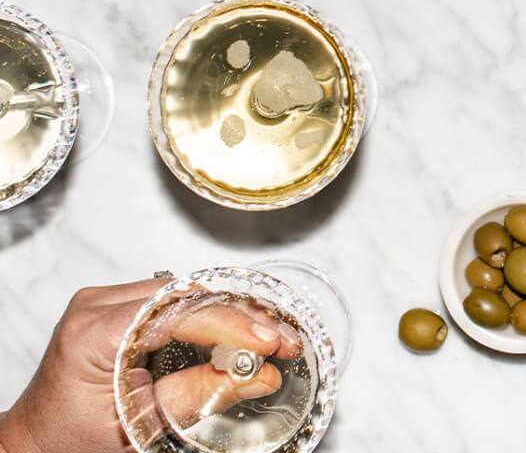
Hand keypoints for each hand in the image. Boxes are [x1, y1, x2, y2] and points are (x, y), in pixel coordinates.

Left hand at [0, 280, 300, 452]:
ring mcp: (106, 299)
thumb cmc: (72, 443)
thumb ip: (200, 396)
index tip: (271, 343)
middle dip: (243, 318)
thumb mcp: (139, 428)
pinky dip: (213, 315)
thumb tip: (261, 375)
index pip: (180, 312)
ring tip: (272, 338)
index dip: (233, 324)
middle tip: (285, 340)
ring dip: (233, 315)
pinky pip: (177, 300)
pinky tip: (242, 331)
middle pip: (189, 295)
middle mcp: (96, 304)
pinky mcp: (118, 304)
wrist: (35, 444)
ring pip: (188, 292)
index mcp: (93, 333)